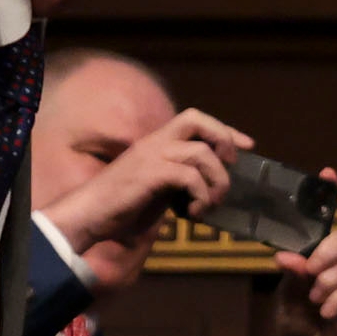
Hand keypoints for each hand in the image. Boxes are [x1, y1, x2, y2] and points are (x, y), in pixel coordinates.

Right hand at [44, 106, 247, 291]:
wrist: (88, 215)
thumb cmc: (120, 206)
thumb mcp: (157, 188)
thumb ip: (178, 180)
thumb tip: (208, 188)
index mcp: (156, 143)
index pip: (195, 120)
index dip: (225, 130)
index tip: (248, 146)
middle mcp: (155, 142)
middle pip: (197, 119)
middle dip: (223, 140)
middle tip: (230, 168)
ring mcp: (151, 156)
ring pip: (201, 153)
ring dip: (216, 181)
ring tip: (210, 204)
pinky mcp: (149, 174)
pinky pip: (190, 176)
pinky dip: (200, 196)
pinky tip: (193, 213)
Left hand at [272, 223, 336, 335]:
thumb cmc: (296, 324)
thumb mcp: (288, 297)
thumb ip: (292, 275)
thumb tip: (283, 255)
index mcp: (318, 261)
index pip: (329, 236)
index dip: (322, 245)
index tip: (309, 265)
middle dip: (327, 258)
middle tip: (313, 277)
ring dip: (330, 283)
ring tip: (316, 302)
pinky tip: (327, 313)